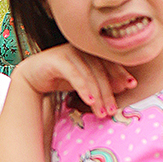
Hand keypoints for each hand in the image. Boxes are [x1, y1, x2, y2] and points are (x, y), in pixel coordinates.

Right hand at [13, 44, 136, 118]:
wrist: (31, 77)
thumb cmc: (59, 79)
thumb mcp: (83, 81)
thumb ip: (100, 82)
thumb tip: (123, 87)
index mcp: (89, 52)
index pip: (109, 62)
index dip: (120, 73)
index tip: (131, 86)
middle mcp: (81, 49)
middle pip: (100, 70)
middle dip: (108, 92)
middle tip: (113, 110)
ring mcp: (69, 52)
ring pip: (89, 74)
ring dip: (97, 95)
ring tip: (102, 112)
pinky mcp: (57, 59)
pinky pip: (74, 74)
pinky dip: (83, 88)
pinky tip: (88, 101)